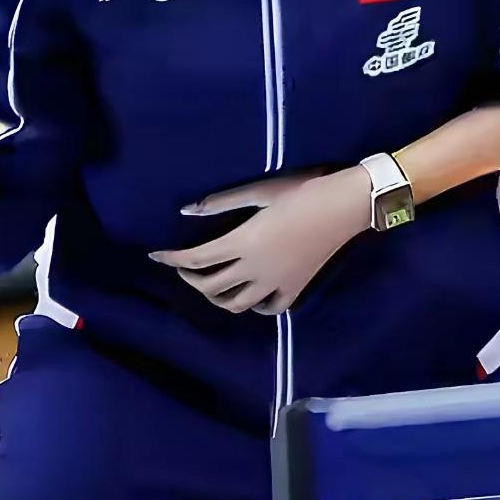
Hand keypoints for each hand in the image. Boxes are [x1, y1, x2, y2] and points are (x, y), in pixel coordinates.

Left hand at [150, 167, 370, 314]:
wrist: (344, 205)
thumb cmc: (300, 191)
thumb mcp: (258, 191)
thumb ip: (220, 202)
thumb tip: (185, 211)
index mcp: (243, 243)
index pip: (196, 259)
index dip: (171, 259)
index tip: (155, 255)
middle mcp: (255, 269)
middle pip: (211, 287)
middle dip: (189, 278)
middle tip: (182, 265)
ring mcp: (276, 283)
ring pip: (236, 305)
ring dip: (216, 297)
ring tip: (210, 281)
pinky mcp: (295, 288)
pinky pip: (269, 308)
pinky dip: (253, 306)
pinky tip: (249, 293)